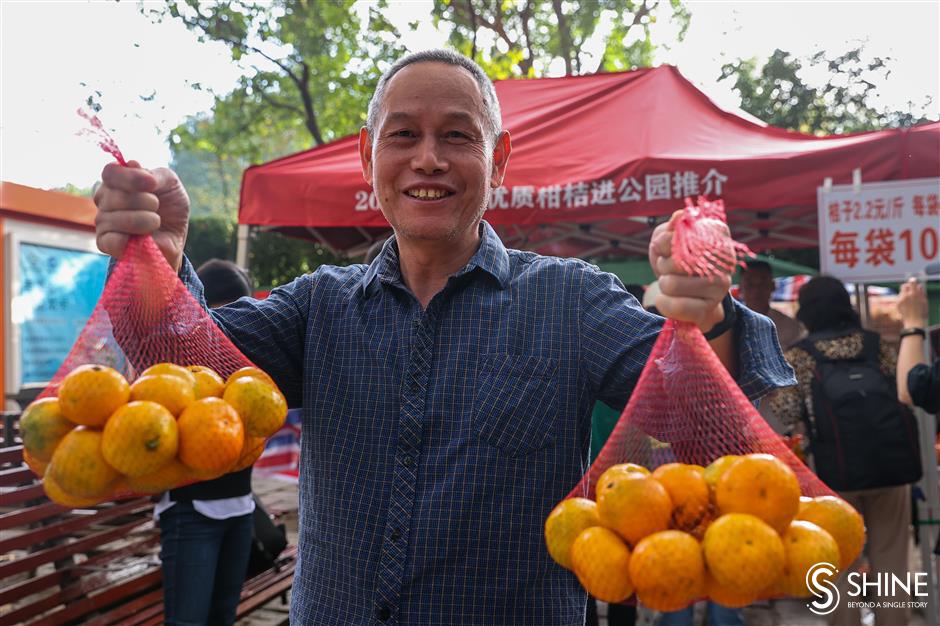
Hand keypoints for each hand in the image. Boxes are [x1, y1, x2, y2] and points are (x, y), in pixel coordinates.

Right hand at [94, 160, 189, 271]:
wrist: (176, 236)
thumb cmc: (170, 207)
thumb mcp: (170, 183)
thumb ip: (154, 173)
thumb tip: (132, 164)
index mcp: (116, 180)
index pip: (110, 172)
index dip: (131, 177)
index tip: (152, 183)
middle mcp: (104, 198)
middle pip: (114, 195)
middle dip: (145, 201)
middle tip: (157, 207)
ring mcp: (102, 221)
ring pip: (114, 218)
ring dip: (144, 220)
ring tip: (155, 222)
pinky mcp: (105, 243)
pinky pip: (111, 240)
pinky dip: (133, 237)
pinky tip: (144, 237)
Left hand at [648, 210, 729, 331]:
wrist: (687, 297)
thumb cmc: (676, 263)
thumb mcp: (668, 241)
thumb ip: (670, 230)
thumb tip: (679, 216)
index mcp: (717, 234)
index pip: (682, 233)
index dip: (665, 243)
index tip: (668, 248)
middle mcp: (725, 259)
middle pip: (674, 260)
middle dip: (663, 264)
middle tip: (671, 269)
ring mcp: (720, 286)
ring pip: (670, 284)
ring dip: (663, 284)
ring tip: (673, 283)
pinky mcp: (708, 309)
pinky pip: (674, 306)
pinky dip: (663, 303)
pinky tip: (668, 299)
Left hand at [898, 277, 927, 327]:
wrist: (914, 322)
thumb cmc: (922, 312)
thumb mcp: (924, 302)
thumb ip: (921, 293)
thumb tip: (919, 286)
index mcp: (914, 294)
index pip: (912, 282)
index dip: (912, 281)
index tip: (913, 280)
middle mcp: (906, 296)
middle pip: (904, 286)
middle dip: (907, 286)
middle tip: (910, 290)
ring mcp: (901, 300)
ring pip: (901, 292)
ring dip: (905, 294)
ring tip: (910, 301)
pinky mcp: (897, 304)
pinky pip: (899, 298)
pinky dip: (902, 300)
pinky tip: (907, 306)